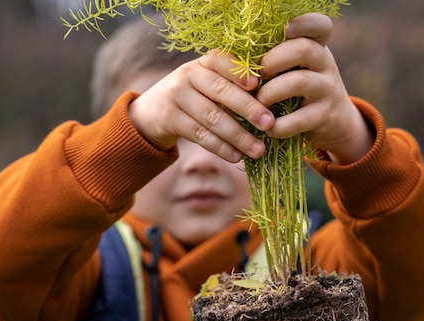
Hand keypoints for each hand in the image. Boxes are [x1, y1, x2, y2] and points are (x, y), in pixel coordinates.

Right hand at [128, 51, 273, 162]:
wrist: (151, 112)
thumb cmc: (194, 97)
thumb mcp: (207, 84)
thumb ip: (232, 88)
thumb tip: (272, 104)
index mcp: (204, 62)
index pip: (222, 60)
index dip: (239, 72)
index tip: (257, 85)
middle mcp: (188, 74)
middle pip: (221, 91)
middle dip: (248, 108)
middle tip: (269, 124)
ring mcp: (177, 96)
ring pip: (212, 117)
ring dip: (238, 135)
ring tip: (258, 150)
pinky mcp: (170, 119)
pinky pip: (200, 135)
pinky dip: (220, 147)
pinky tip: (236, 156)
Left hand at [257, 13, 373, 164]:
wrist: (334, 124)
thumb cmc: (301, 91)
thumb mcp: (296, 69)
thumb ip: (276, 58)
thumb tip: (232, 55)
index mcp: (317, 46)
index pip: (320, 25)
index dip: (304, 22)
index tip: (285, 29)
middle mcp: (326, 63)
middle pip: (303, 49)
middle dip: (272, 61)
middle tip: (259, 75)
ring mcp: (328, 89)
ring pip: (299, 82)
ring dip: (270, 93)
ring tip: (259, 103)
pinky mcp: (325, 115)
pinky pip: (299, 119)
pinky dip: (278, 125)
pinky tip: (269, 128)